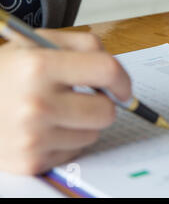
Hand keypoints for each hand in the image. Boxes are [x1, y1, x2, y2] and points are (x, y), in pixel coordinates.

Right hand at [0, 30, 130, 174]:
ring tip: (56, 111)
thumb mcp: (37, 42)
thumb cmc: (6, 73)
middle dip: (102, 104)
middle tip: (81, 98)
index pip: (106, 71)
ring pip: (94, 134)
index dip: (122, 79)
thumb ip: (83, 45)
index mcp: (38, 67)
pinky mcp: (31, 161)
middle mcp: (35, 104)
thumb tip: (118, 74)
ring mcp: (33, 137)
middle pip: (106, 111)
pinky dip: (67, 140)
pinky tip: (45, 128)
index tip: (122, 87)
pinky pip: (75, 151)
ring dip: (84, 123)